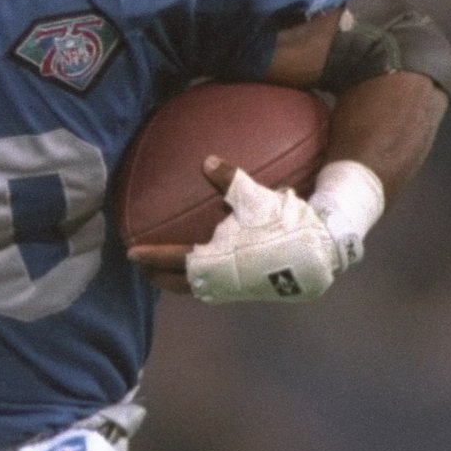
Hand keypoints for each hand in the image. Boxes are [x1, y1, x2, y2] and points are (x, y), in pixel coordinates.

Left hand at [127, 157, 368, 302]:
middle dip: (159, 276)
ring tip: (168, 273)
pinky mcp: (252, 291)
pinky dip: (201, 282)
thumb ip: (228, 178)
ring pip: (199, 291)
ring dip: (180, 282)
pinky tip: (204, 270)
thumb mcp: (255, 195)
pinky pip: (216, 290)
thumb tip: (206, 160)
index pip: (172, 260)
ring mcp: (237, 290)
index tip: (130, 253)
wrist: (321, 251)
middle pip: (180, 284)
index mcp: (214, 261)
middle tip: (142, 267)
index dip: (149, 256)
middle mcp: (221, 281)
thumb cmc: (285, 222)